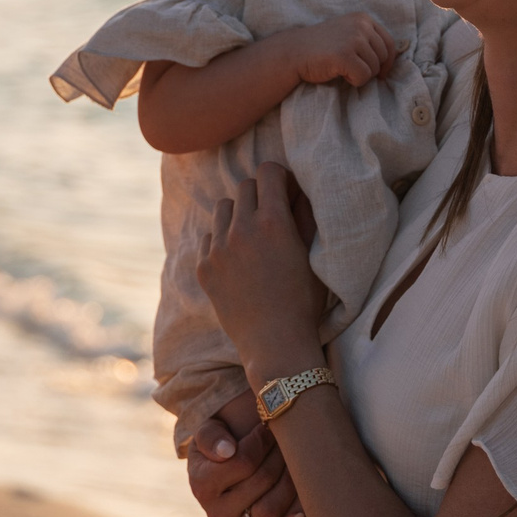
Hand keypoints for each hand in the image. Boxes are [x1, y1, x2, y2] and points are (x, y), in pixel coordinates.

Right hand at [186, 405, 306, 516]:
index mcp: (202, 485)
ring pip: (272, 508)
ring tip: (295, 463)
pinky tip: (302, 516)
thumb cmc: (219, 446)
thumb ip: (211, 437)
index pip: (243, 462)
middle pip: (263, 481)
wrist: (225, 472)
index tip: (268, 426)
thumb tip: (228, 451)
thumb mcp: (207, 433)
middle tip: (288, 441)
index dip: (261, 441)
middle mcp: (217, 513)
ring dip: (291, 482)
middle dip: (279, 456)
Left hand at [196, 165, 329, 387]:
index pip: (268, 171)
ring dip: (238, 214)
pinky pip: (209, 236)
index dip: (279, 177)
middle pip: (244, 186)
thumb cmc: (303, 300)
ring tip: (252, 235)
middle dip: (259, 194)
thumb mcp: (313, 254)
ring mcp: (218, 248)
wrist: (275, 344)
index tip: (285, 190)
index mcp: (273, 222)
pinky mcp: (204, 267)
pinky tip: (238, 258)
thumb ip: (305, 215)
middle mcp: (241, 229)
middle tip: (271, 214)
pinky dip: (222, 239)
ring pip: (223, 208)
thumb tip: (298, 187)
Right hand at [276, 13, 397, 88]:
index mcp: (363, 18)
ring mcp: (353, 39)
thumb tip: (393, 58)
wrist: (293, 52)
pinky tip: (339, 73)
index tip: (380, 72)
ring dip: (361, 75)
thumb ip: (367, 38)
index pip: (389, 43)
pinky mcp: (345, 55)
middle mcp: (360, 25)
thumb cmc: (321, 47)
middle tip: (352, 70)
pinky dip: (353, 81)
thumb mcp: (347, 33)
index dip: (387, 61)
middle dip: (371, 69)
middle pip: (383, 57)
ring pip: (374, 69)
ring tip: (342, 69)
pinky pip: (363, 77)